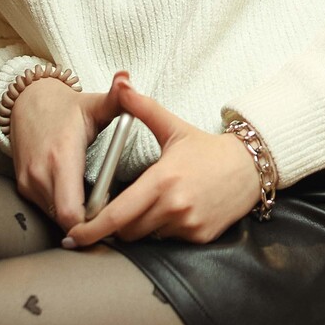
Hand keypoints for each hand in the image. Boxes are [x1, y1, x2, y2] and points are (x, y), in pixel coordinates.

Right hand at [10, 70, 129, 234]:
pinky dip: (63, 211)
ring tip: (99, 207)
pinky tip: (80, 200)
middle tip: (112, 217)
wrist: (27, 103)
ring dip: (76, 218)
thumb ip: (116, 97)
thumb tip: (126, 79)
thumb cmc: (66, 107)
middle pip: (65, 222)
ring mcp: (29, 183)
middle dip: (89, 224)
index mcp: (61, 157)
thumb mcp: (94, 103)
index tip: (113, 217)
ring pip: (55, 219)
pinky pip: (47, 210)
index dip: (93, 223)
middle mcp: (40, 174)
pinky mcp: (23, 187)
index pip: (72, 212)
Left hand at [62, 81, 260, 247]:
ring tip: (154, 204)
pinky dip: (165, 230)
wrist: (250, 167)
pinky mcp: (200, 237)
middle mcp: (174, 206)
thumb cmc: (207, 149)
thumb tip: (121, 84)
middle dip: (117, 223)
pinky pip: (169, 240)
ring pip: (147, 237)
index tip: (74, 235)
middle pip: (127, 230)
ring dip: (142, 226)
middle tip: (118, 210)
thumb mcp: (173, 126)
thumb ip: (143, 107)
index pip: (117, 214)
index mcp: (162, 179)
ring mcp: (188, 224)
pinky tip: (176, 210)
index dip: (91, 229)